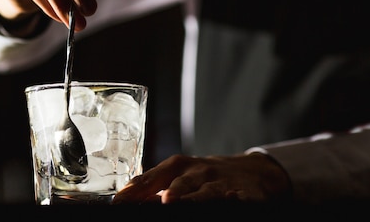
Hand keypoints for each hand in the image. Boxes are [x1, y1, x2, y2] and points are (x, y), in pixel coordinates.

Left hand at [112, 153, 292, 203]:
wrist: (251, 171)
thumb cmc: (205, 176)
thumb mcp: (180, 174)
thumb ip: (152, 186)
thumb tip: (123, 200)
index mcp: (177, 167)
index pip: (151, 178)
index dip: (134, 191)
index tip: (119, 203)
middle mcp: (198, 172)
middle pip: (180, 183)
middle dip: (170, 193)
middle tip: (161, 202)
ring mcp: (220, 183)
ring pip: (207, 193)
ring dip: (194, 198)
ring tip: (177, 201)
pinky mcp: (243, 193)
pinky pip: (237, 197)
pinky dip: (233, 198)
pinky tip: (232, 198)